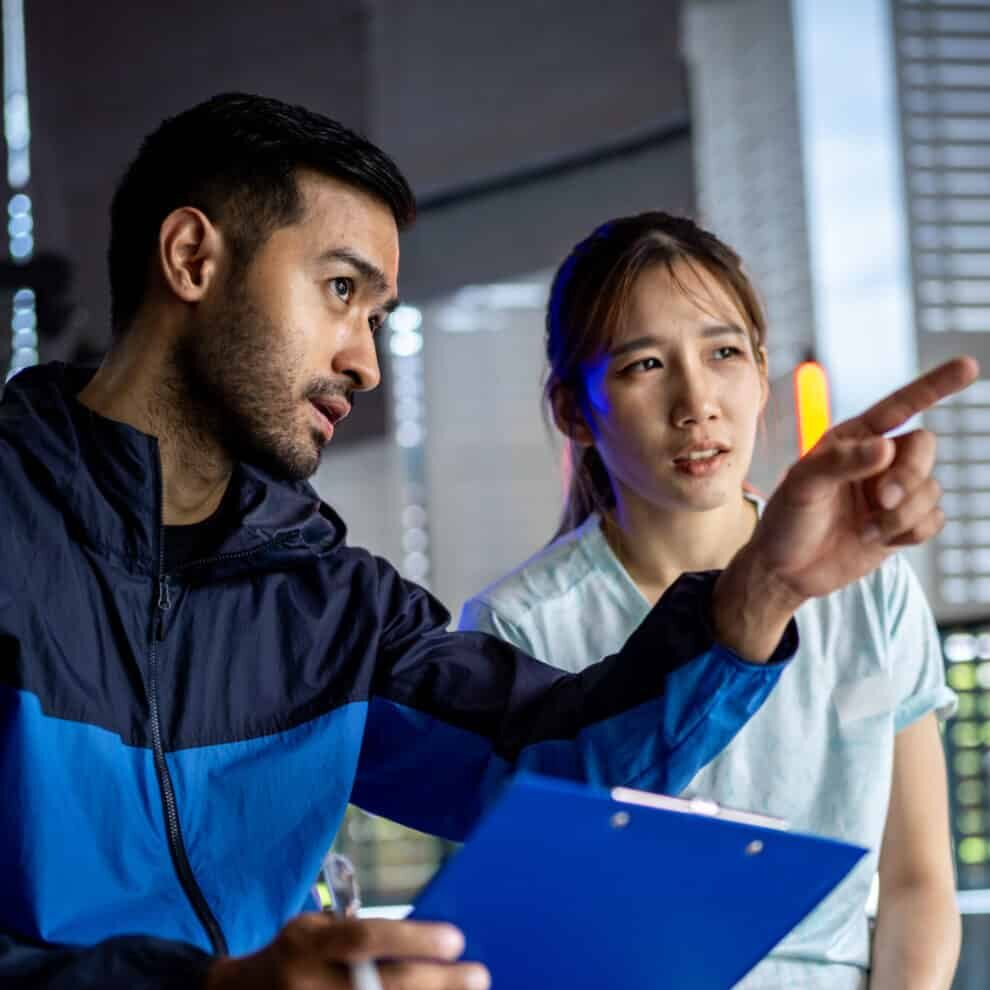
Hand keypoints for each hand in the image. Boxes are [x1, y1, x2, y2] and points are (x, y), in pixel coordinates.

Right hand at [205, 913, 488, 989]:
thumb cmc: (293, 955)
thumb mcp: (314, 930)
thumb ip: (357, 934)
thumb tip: (425, 940)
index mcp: (307, 944)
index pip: (364, 940)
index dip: (412, 939)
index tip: (455, 939)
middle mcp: (307, 986)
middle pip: (382, 988)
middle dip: (437, 983)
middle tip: (479, 975)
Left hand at [713, 356, 978, 659]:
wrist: (787, 570)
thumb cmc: (787, 519)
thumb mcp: (803, 485)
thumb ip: (841, 462)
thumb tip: (887, 446)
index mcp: (853, 438)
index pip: (900, 406)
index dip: (935, 385)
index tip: (969, 365)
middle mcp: (878, 460)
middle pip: (925, 448)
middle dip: (909, 475)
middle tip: (881, 500)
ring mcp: (893, 492)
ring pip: (931, 489)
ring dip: (902, 514)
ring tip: (865, 530)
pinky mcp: (902, 523)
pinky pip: (933, 520)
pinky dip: (910, 532)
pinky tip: (877, 540)